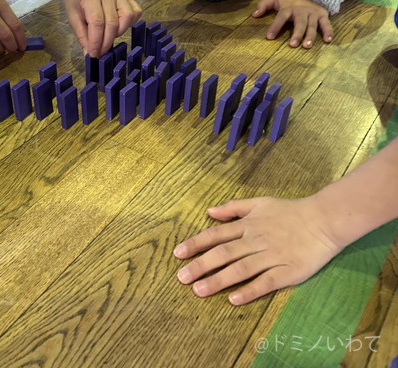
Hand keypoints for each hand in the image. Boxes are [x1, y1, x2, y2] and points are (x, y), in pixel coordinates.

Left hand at [65, 0, 141, 57]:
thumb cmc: (77, 2)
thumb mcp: (73, 18)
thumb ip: (82, 36)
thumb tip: (90, 55)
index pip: (97, 22)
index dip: (97, 41)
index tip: (94, 54)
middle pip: (112, 22)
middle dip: (107, 42)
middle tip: (101, 52)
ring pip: (127, 17)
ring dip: (119, 32)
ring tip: (108, 36)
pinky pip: (136, 13)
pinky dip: (129, 24)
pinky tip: (119, 27)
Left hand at [173, 197, 343, 304]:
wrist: (324, 220)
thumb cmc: (289, 211)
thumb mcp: (259, 202)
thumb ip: (233, 207)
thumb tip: (209, 212)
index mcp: (248, 225)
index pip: (216, 235)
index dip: (196, 244)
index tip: (177, 254)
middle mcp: (255, 241)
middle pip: (224, 253)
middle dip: (201, 265)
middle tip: (181, 277)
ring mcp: (271, 256)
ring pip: (240, 269)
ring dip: (218, 280)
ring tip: (199, 290)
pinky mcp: (288, 271)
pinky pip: (266, 282)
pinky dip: (249, 291)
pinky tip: (233, 299)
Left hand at [253, 0, 332, 48]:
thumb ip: (264, 5)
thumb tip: (254, 15)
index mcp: (289, 8)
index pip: (281, 17)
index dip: (275, 26)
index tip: (269, 37)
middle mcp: (302, 11)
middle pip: (300, 23)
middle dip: (297, 33)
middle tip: (293, 45)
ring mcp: (313, 13)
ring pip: (312, 25)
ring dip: (310, 36)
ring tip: (307, 46)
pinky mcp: (323, 15)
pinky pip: (326, 24)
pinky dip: (328, 31)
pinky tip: (328, 40)